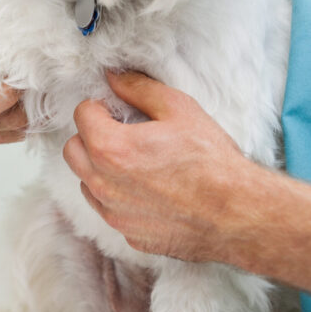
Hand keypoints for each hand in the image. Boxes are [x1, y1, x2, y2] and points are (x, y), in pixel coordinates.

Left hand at [62, 71, 261, 261]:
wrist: (237, 213)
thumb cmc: (211, 162)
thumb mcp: (178, 108)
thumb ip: (137, 88)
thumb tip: (113, 77)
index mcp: (110, 148)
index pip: (81, 115)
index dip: (101, 106)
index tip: (118, 110)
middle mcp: (104, 184)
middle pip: (73, 151)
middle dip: (90, 137)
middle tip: (121, 133)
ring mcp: (114, 213)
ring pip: (87, 182)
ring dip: (100, 168)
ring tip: (136, 162)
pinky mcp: (128, 234)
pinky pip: (109, 209)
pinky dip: (119, 196)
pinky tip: (148, 189)